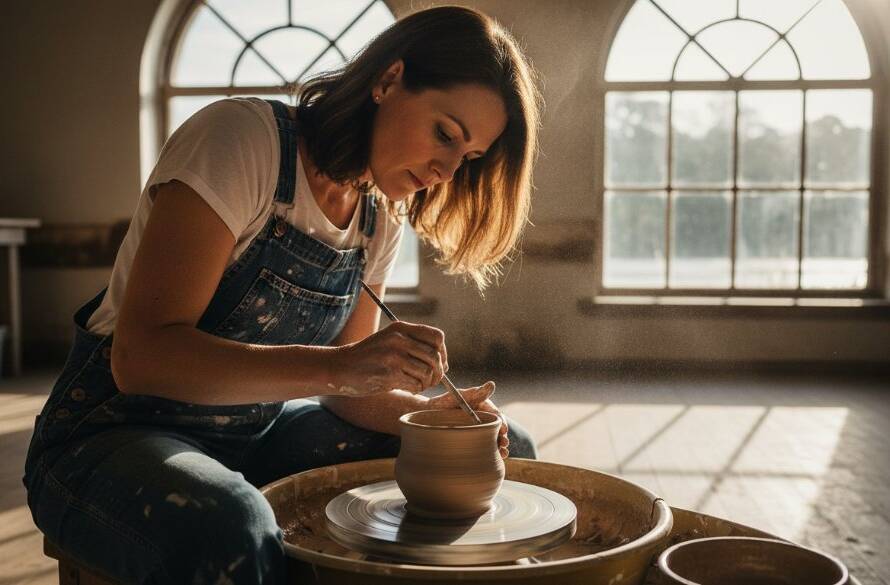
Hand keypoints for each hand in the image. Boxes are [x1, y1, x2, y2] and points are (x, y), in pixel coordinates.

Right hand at [328, 321, 447, 396]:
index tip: (438, 363)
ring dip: (426, 383)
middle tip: (430, 380)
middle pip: (435, 356)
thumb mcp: (390, 342)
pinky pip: (415, 384)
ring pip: (428, 372)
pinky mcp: (389, 373)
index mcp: (400, 328)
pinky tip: (406, 387)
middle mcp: (398, 339)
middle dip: (437, 372)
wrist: (341, 367)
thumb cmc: (369, 358)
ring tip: (416, 384)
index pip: (437, 337)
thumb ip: (414, 347)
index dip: (442, 352)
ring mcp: (393, 356)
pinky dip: (415, 389)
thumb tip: (444, 365)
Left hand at [427, 381, 509, 458]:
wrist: (428, 415)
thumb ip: (475, 392)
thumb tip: (492, 384)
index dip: (501, 422)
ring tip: (503, 452)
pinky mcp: (472, 440)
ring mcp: (478, 431)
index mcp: (483, 407)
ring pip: (493, 439)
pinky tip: (498, 458)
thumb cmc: (444, 403)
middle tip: (504, 442)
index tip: (503, 429)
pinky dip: (492, 452)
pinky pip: (484, 446)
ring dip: (500, 446)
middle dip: (503, 436)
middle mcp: (483, 419)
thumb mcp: (460, 396)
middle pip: (497, 429)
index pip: (496, 415)